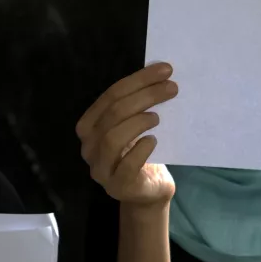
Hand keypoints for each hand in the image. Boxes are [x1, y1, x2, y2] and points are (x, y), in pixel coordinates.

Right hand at [76, 63, 177, 205]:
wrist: (149, 190)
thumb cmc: (142, 152)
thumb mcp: (135, 126)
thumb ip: (137, 105)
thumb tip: (161, 74)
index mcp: (89, 126)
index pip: (110, 96)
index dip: (138, 80)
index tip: (166, 70)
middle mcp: (88, 147)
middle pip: (113, 114)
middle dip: (144, 96)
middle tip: (171, 89)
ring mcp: (100, 168)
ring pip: (112, 138)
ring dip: (138, 122)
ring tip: (157, 117)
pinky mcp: (117, 186)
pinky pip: (126, 165)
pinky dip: (141, 149)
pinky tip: (153, 141)